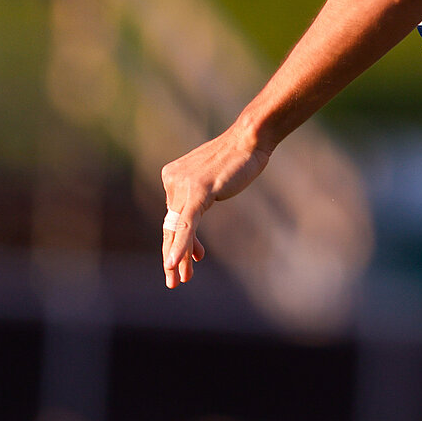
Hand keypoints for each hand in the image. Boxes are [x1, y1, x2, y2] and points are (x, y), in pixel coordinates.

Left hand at [159, 125, 272, 287]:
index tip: (185, 262)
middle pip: (172, 226)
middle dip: (172, 255)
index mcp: (172, 177)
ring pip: (178, 229)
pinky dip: (181, 245)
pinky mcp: (197, 191)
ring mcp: (183, 185)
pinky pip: (187, 224)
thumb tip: (190, 228)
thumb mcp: (212, 182)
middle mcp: (172, 180)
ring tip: (179, 279)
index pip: (174, 218)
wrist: (250, 140)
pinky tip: (174, 263)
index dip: (178, 243)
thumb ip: (198, 201)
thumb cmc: (237, 159)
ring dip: (178, 257)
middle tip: (172, 280)